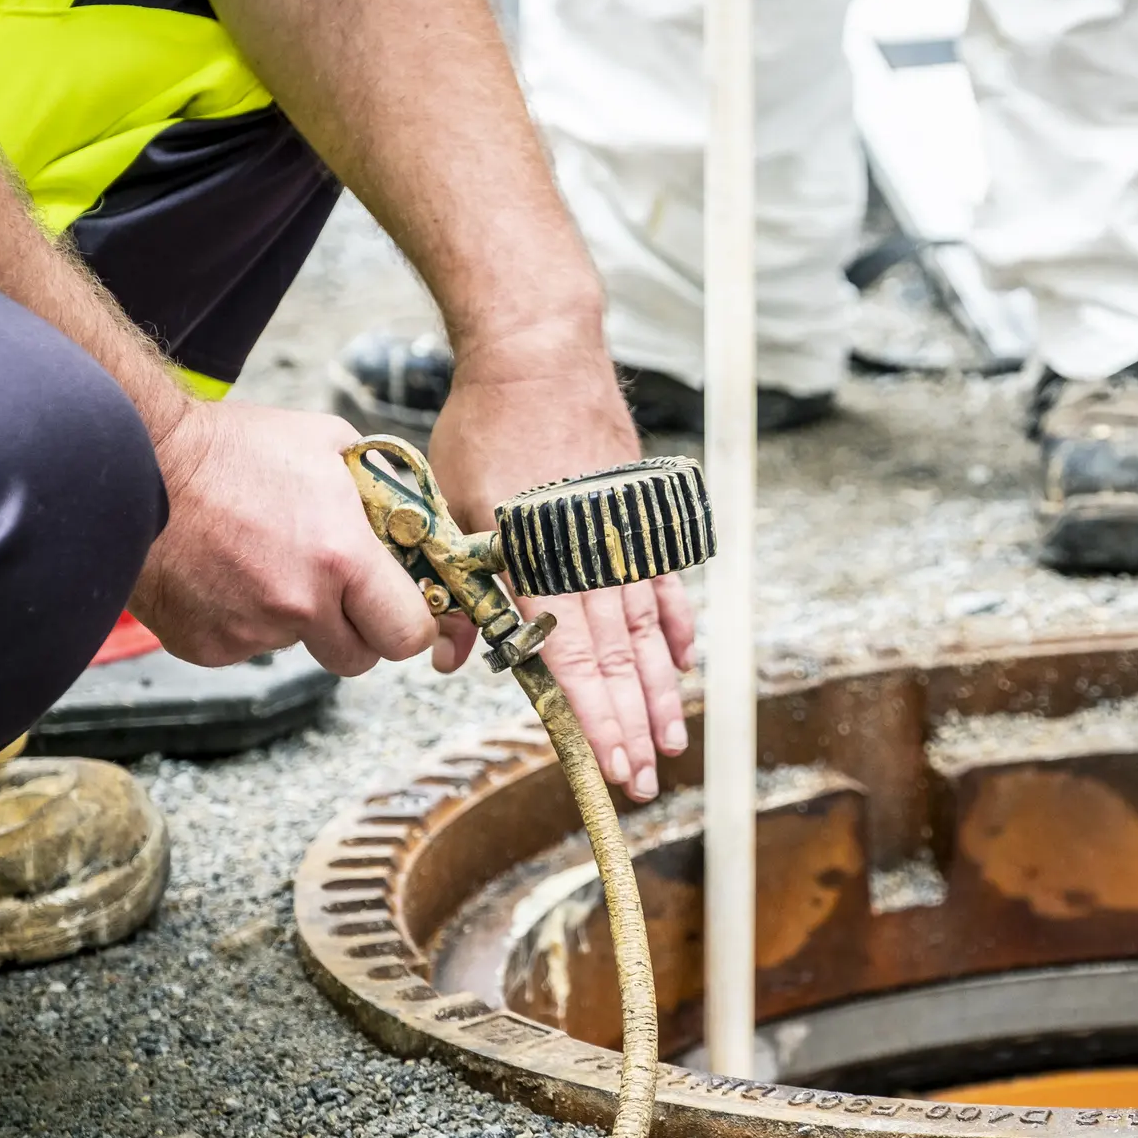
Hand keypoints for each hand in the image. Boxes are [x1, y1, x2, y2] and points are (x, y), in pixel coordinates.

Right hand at [130, 400, 437, 675]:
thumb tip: (407, 512)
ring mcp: (249, 632)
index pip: (408, 634)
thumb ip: (377, 486)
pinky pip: (244, 648)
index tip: (401, 608)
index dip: (410, 625)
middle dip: (358, 632)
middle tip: (338, 593)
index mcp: (341, 558)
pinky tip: (223, 575)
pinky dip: (242, 621)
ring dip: (294, 620)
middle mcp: (299, 606)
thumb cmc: (232, 448)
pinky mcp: (205, 647)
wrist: (137, 464)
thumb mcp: (327, 442)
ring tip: (262, 562)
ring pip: (297, 647)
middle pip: (358, 659)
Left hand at [426, 337, 695, 802]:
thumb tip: (454, 660)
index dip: (594, 722)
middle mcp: (592, 561)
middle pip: (619, 663)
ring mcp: (624, 541)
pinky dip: (675, 626)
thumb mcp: (452, 508)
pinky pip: (666, 584)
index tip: (610, 767)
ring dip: (662, 693)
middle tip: (643, 782)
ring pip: (648, 635)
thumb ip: (462, 590)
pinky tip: (685, 662)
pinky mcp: (639, 518)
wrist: (541, 354)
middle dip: (631, 729)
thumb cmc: (487, 428)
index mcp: (543, 565)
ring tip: (674, 743)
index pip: (575, 663)